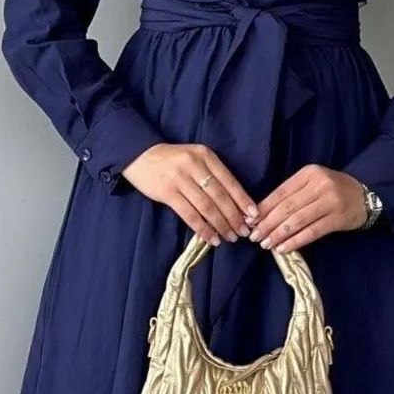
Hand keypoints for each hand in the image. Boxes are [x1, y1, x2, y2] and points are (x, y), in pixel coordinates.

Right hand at [121, 142, 256, 245]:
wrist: (140, 156)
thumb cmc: (172, 160)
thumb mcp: (195, 159)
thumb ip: (212, 175)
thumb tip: (234, 203)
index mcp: (205, 156)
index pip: (229, 180)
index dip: (242, 200)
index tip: (253, 215)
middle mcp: (194, 165)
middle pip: (219, 196)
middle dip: (234, 217)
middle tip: (244, 232)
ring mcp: (180, 179)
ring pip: (206, 207)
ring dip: (220, 225)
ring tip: (230, 237)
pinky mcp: (167, 192)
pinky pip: (189, 215)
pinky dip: (202, 228)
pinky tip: (211, 238)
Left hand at [247, 165, 367, 252]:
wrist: (365, 196)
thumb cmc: (333, 190)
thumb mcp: (313, 184)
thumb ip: (291, 195)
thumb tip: (261, 213)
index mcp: (309, 173)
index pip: (280, 192)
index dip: (264, 208)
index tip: (250, 222)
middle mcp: (319, 184)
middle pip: (287, 207)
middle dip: (267, 224)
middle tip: (255, 237)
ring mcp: (330, 201)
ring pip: (298, 220)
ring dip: (279, 234)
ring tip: (266, 244)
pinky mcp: (338, 218)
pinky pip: (312, 232)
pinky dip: (296, 241)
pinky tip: (284, 248)